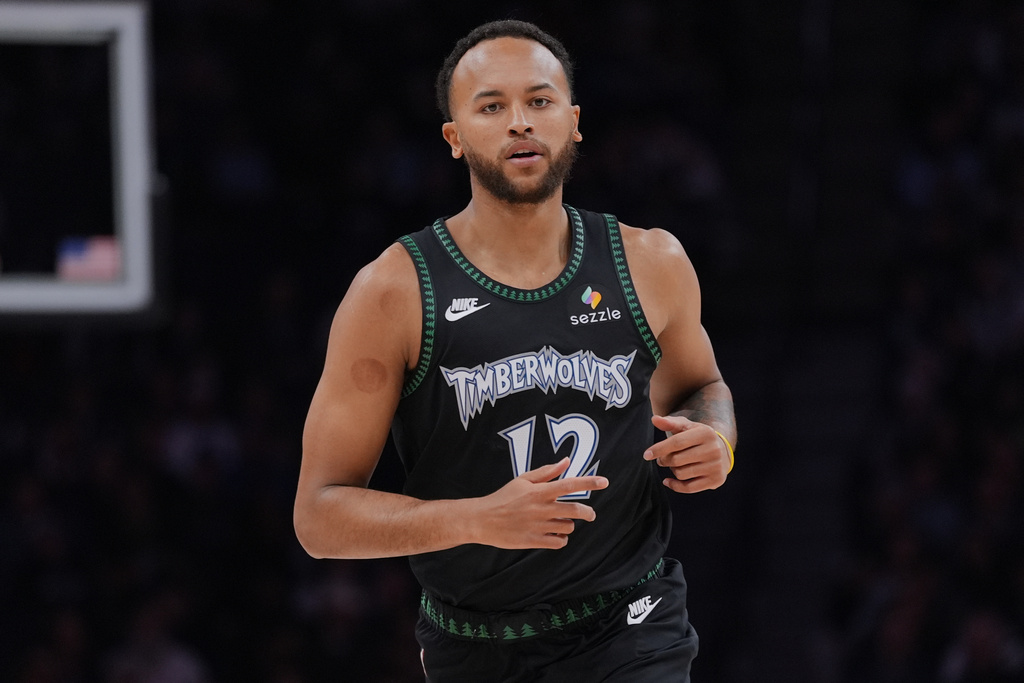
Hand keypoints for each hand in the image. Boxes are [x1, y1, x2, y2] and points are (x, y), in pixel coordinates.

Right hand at [468, 458, 608, 549]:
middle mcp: (541, 508)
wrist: (482, 519)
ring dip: (569, 524)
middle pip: (575, 509)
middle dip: (588, 512)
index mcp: (539, 491)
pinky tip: (555, 534)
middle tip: (590, 514)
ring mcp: (538, 526)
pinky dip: (561, 538)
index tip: (604, 482)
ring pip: (568, 526)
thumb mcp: (523, 480)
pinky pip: (559, 542)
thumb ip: (546, 472)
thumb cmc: (504, 497)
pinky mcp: (534, 541)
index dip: (589, 483)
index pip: (570, 484)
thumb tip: (566, 462)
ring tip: (560, 522)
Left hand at [644, 414, 729, 492]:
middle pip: (676, 460)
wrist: (721, 451)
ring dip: (672, 470)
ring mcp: (716, 466)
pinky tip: (668, 481)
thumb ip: (670, 423)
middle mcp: (713, 449)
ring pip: (681, 474)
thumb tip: (654, 419)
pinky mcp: (716, 480)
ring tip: (675, 465)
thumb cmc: (697, 437)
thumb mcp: (686, 427)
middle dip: (664, 460)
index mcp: (705, 433)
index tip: (646, 455)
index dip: (659, 449)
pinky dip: (675, 486)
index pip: (676, 442)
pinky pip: (688, 488)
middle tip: (662, 459)